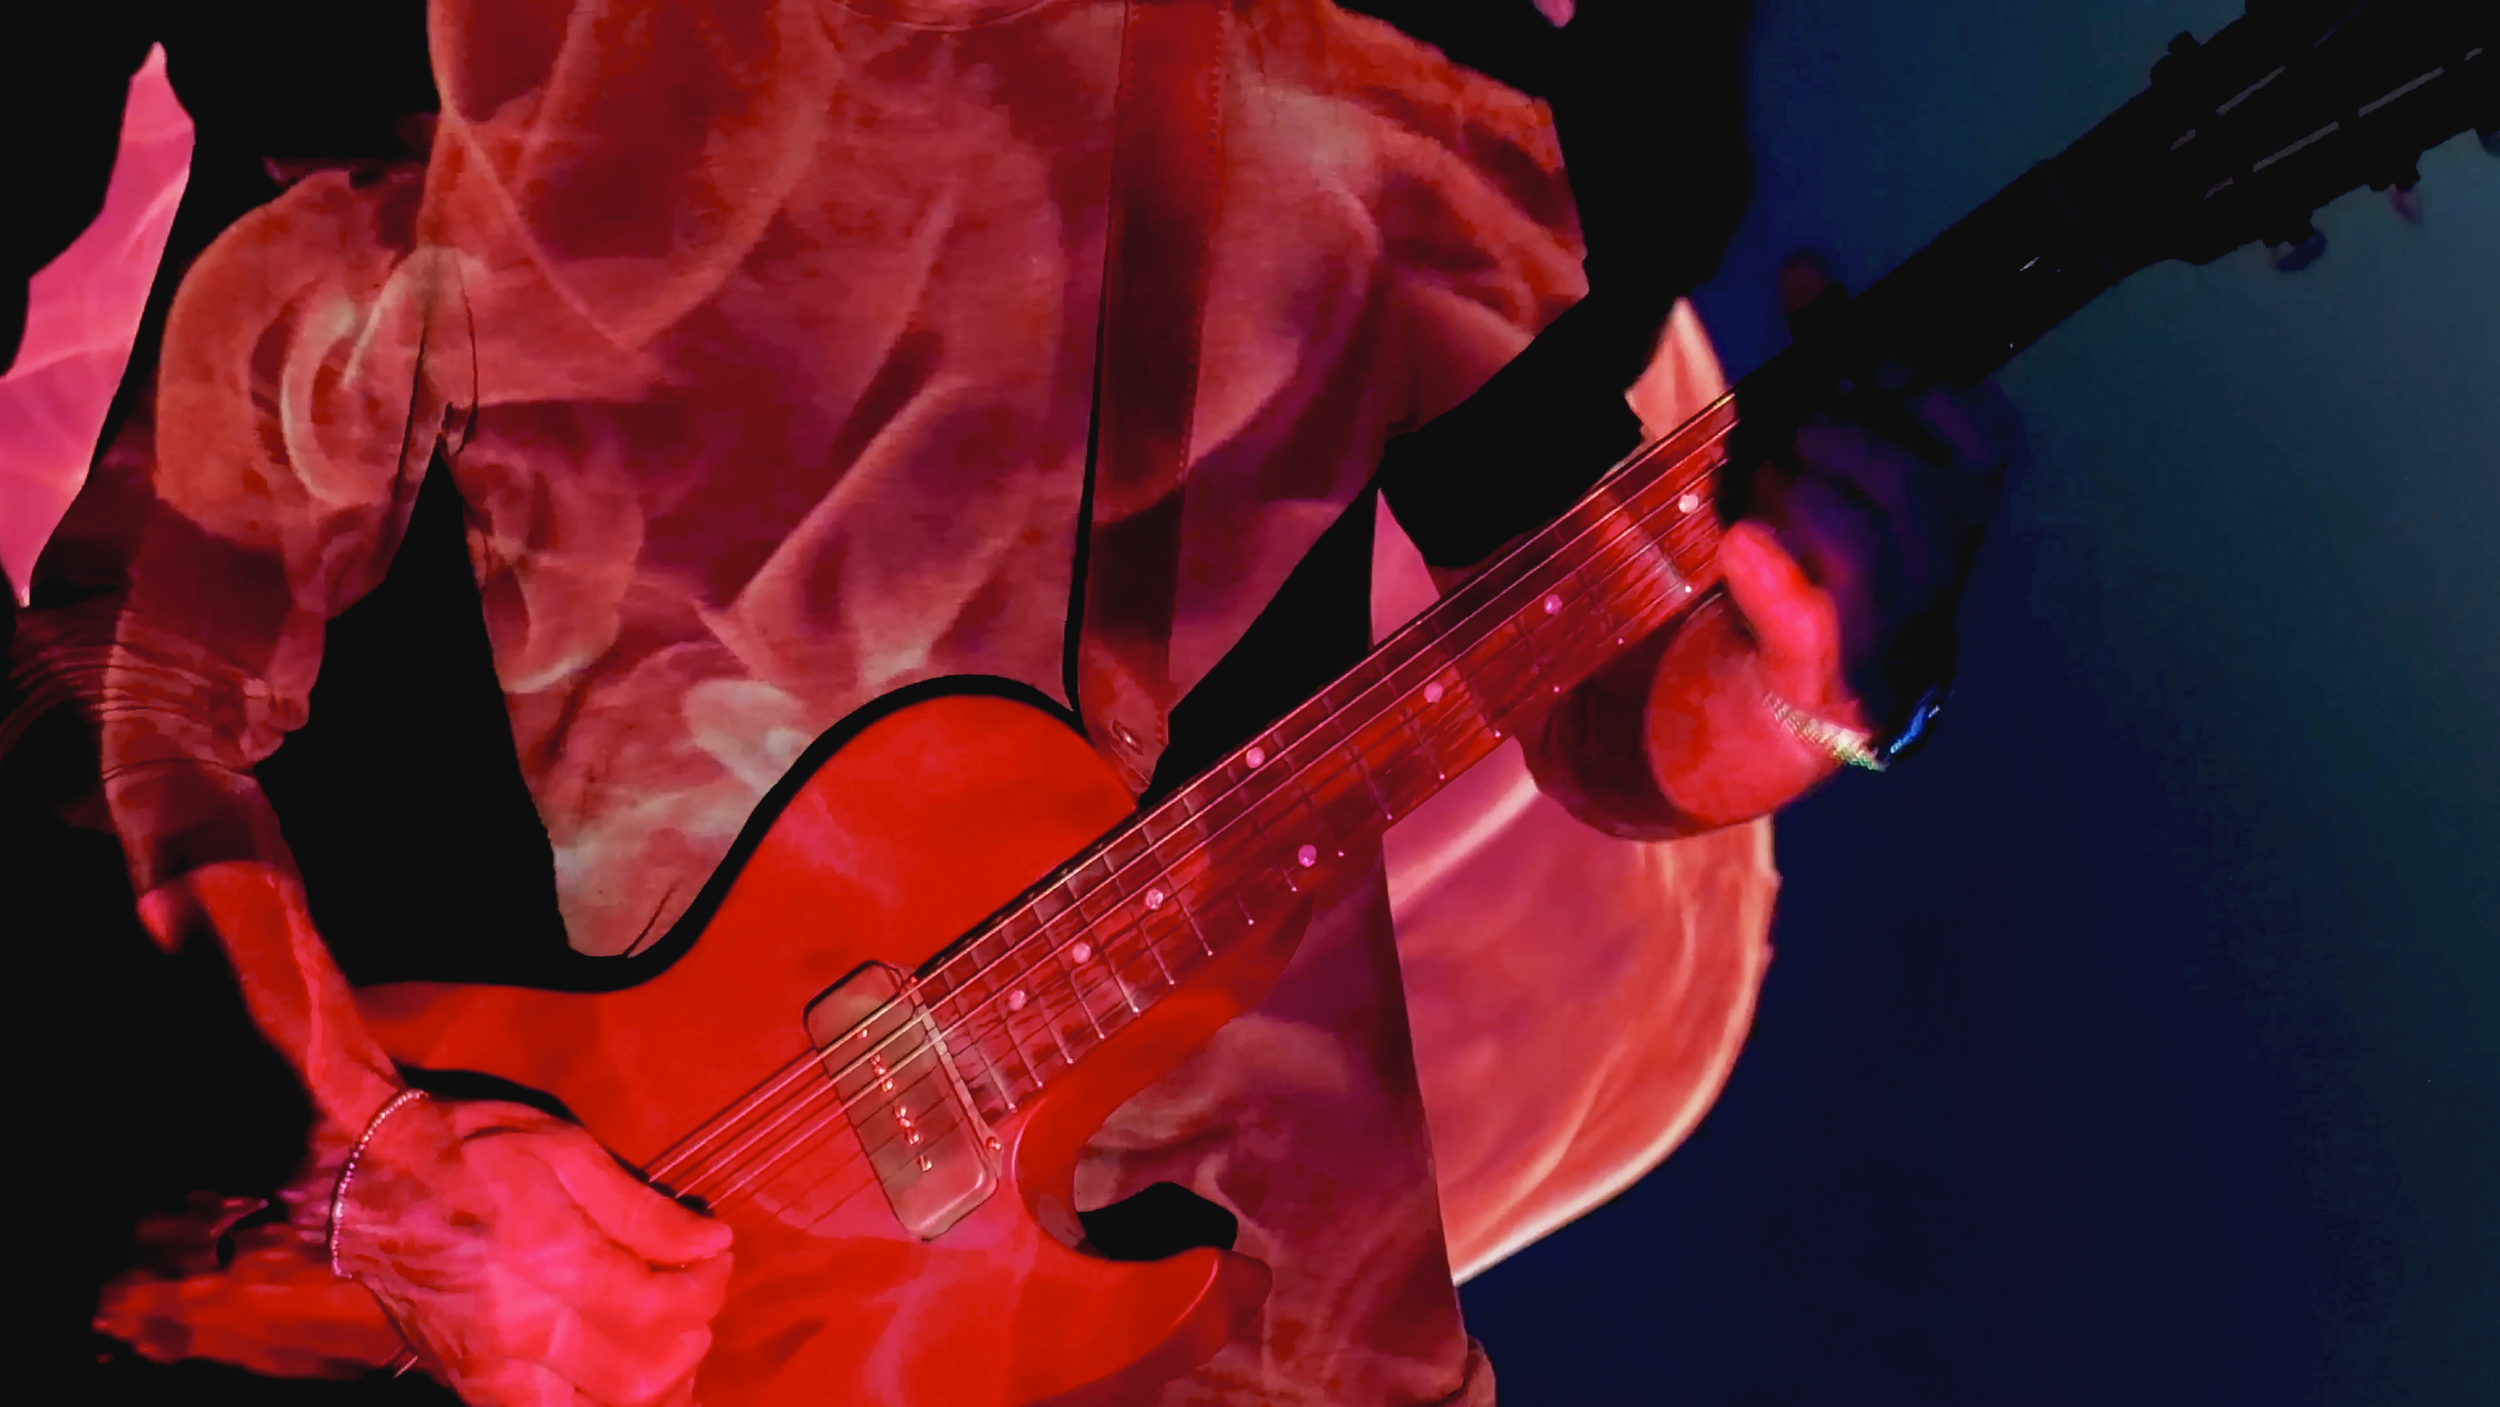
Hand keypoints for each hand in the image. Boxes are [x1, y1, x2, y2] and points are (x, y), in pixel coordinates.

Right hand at [334, 1095, 734, 1405]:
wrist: (365, 1179)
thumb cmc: (470, 1148)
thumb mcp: (564, 1150)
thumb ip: (641, 1209)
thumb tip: (711, 1242)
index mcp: (548, 1258)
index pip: (660, 1309)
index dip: (707, 1288)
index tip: (715, 1256)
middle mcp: (520, 1326)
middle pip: (640, 1375)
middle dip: (691, 1340)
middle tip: (696, 1295)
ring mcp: (489, 1366)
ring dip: (652, 1391)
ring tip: (672, 1346)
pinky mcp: (468, 1384)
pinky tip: (620, 1380)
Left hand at [1719, 250, 2019, 739]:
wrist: (1843, 670)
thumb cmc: (1852, 528)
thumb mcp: (1862, 438)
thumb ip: (1840, 354)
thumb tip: (1803, 264)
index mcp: (1973, 483)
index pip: (1950, 406)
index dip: (1886, 379)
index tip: (1849, 377)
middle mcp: (1949, 545)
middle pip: (1885, 465)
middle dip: (1822, 440)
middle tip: (1799, 447)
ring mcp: (1895, 603)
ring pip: (1827, 517)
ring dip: (1778, 491)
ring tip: (1772, 499)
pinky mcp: (1830, 644)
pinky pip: (1768, 564)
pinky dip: (1743, 542)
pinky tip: (1749, 546)